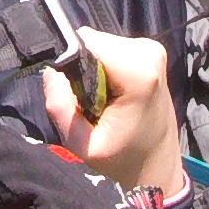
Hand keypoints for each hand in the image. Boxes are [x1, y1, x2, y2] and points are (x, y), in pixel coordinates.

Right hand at [42, 29, 185, 200]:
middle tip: (87, 102)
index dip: (70, 63)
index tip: (71, 93)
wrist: (158, 166)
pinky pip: (112, 49)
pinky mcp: (151, 53)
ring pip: (101, 44)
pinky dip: (104, 68)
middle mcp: (149, 53)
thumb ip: (61, 108)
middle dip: (82, 67)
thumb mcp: (83, 145)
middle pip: (94, 42)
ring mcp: (153, 51)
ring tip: (100, 101)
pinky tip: (110, 94)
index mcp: (138, 73)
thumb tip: (50, 72)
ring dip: (92, 69)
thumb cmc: (123, 161)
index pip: (87, 42)